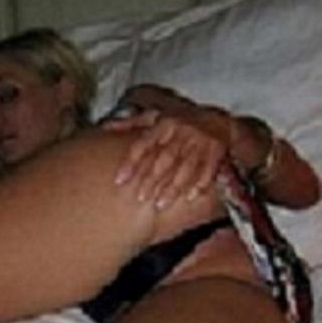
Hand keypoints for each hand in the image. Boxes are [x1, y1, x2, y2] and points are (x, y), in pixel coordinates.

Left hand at [104, 107, 227, 209]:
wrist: (217, 121)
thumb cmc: (179, 124)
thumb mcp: (155, 118)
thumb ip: (130, 124)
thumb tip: (104, 128)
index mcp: (163, 124)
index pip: (143, 144)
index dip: (130, 162)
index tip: (119, 180)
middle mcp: (181, 131)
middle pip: (164, 158)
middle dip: (152, 179)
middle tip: (140, 198)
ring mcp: (200, 141)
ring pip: (185, 166)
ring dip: (174, 186)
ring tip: (160, 203)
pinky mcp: (216, 150)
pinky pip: (208, 168)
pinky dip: (200, 182)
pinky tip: (190, 197)